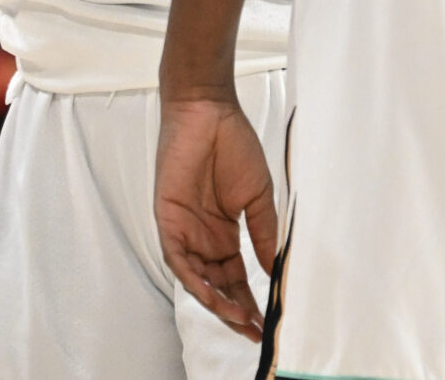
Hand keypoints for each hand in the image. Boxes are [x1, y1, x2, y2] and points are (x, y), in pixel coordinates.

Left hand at [156, 91, 278, 339]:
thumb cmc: (233, 146)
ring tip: (238, 319)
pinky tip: (212, 294)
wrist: (210, 112)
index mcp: (224, 234)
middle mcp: (202, 237)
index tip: (266, 323)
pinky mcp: (167, 218)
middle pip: (216, 286)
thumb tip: (276, 271)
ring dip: (216, 301)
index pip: (235, 279)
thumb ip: (264, 235)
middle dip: (234, 312)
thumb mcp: (257, 198)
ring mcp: (184, 229)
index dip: (249, 302)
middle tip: (254, 331)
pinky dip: (193, 278)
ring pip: (196, 279)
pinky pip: (177, 258)